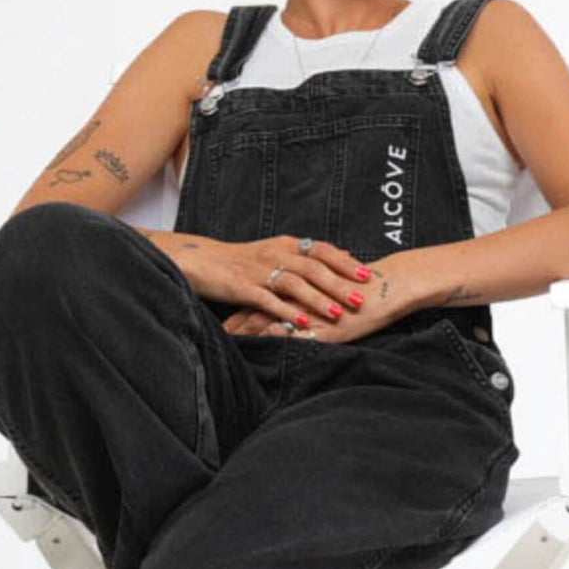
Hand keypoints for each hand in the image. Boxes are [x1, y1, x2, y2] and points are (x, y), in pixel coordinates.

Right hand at [168, 234, 371, 330]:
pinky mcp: (242, 288)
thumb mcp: (278, 249)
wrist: (201, 260)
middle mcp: (275, 254)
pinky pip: (269, 301)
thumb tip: (346, 254)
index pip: (322, 250)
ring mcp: (258, 271)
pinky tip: (303, 324)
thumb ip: (310, 253)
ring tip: (338, 314)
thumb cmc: (244, 259)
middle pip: (313, 268)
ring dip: (318, 300)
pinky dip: (287, 312)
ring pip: (294, 284)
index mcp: (286, 244)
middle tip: (361, 299)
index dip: (345, 263)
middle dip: (339, 285)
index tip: (367, 275)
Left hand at [223, 250, 438, 343]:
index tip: (226, 309)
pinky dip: (275, 339)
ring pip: (272, 321)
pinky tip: (261, 347)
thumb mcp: (335, 284)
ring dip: (251, 331)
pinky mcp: (322, 327)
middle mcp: (301, 295)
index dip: (246, 300)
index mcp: (303, 282)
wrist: (389, 288)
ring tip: (230, 341)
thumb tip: (302, 293)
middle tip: (219, 328)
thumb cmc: (365, 288)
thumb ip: (317, 287)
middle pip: (262, 306)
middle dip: (240, 319)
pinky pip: (293, 334)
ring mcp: (309, 312)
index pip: (267, 291)